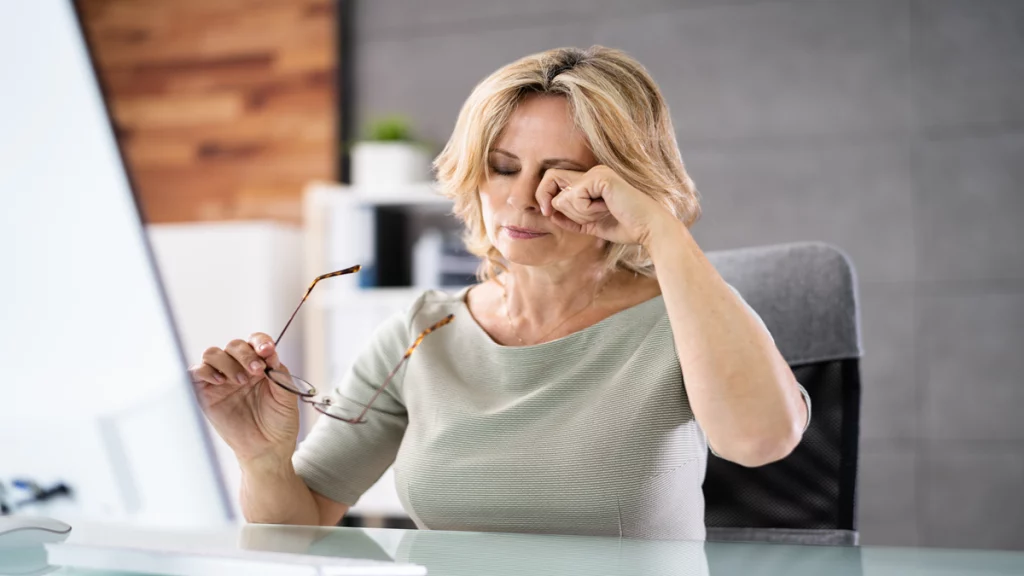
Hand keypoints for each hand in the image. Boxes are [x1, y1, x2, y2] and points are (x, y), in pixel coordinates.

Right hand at [189, 333, 299, 464]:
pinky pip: (196, 372)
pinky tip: (220, 381)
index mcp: (260, 365)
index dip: (260, 341)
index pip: (256, 341)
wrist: (267, 449)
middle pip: (234, 345)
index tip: (267, 350)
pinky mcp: (206, 394)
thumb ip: (279, 373)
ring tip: (240, 381)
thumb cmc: (279, 423)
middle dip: (245, 354)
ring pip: (213, 353)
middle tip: (256, 370)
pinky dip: (205, 370)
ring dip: (227, 362)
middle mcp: (239, 368)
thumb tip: (270, 353)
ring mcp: (221, 380)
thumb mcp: (287, 396)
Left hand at [535, 165, 675, 246]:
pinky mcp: (601, 177)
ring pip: (562, 196)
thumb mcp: (592, 225)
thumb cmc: (627, 228)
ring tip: (602, 214)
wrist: (649, 230)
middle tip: (587, 218)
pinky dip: (586, 211)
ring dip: (579, 214)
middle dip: (562, 208)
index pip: (553, 180)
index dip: (546, 197)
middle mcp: (593, 172)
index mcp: (591, 181)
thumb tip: (550, 212)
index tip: (550, 215)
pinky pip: (575, 197)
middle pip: (551, 181)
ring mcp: (597, 172)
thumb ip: (572, 219)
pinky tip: (606, 209)